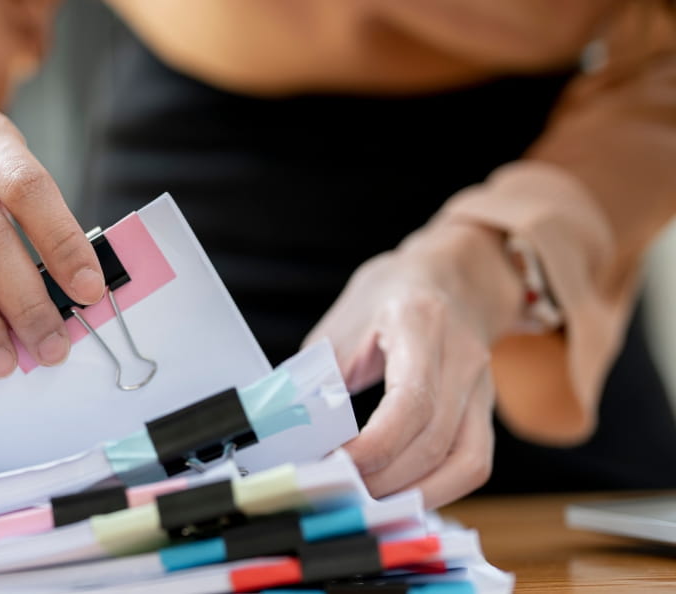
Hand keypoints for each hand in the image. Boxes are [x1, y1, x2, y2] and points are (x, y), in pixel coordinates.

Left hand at [305, 222, 524, 507]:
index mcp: (420, 323)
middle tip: (337, 490)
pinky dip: (438, 489)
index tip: (333, 464)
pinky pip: (473, 464)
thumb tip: (288, 428)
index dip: (373, 446)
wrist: (455, 274)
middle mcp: (463, 358)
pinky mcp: (486, 410)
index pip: (411, 402)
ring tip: (367, 500)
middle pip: (435, 441)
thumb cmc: (390, 296)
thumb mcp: (344, 322)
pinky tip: (400, 494)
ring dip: (414, 494)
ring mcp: (484, 387)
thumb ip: (319, 374)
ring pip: (466, 463)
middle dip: (384, 478)